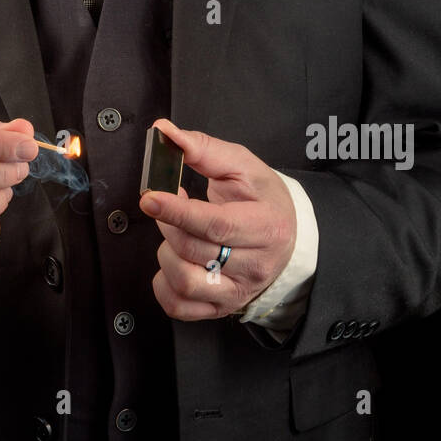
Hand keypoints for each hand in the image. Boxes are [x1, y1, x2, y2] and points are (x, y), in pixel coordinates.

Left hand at [138, 119, 296, 320]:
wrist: (288, 237)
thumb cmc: (264, 199)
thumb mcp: (242, 165)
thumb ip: (203, 148)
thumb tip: (166, 132)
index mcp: (266, 225)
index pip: (215, 224)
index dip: (177, 212)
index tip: (151, 197)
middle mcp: (255, 264)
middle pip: (194, 250)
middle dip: (169, 223)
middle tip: (167, 205)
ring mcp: (238, 290)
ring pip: (185, 282)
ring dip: (166, 254)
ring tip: (175, 235)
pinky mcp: (222, 307)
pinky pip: (180, 307)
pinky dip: (163, 286)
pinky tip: (172, 262)